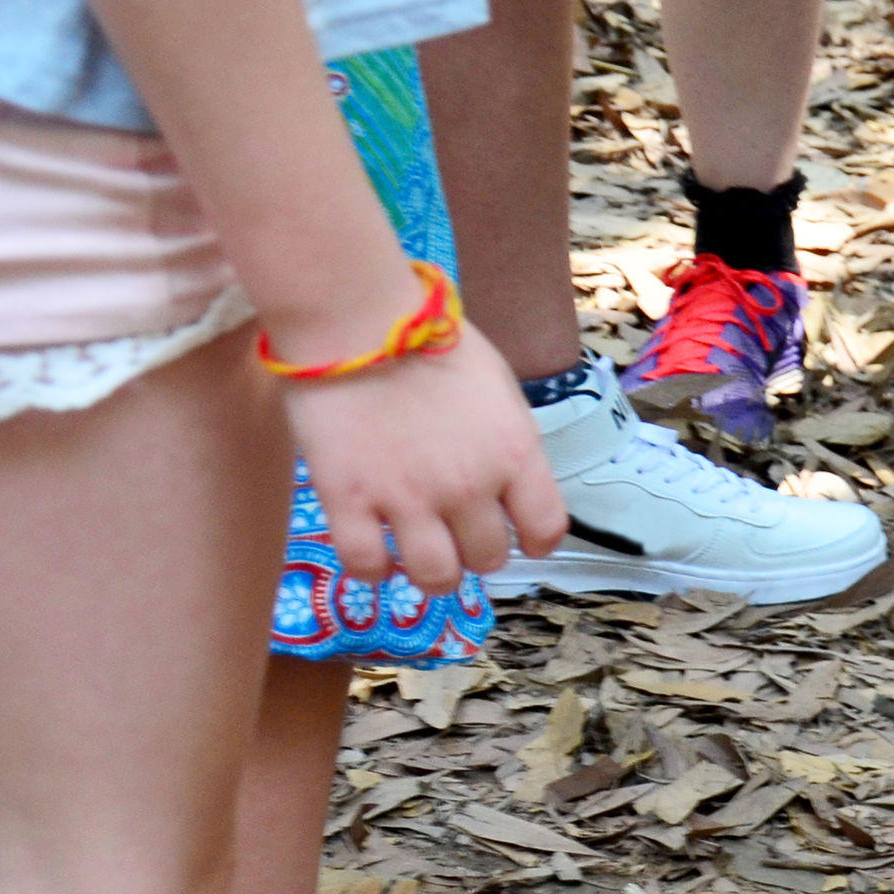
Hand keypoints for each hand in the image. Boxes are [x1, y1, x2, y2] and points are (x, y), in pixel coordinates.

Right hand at [286, 321, 563, 595]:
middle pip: (488, 558)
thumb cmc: (429, 339)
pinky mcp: (348, 498)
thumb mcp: (497, 387)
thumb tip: (508, 480)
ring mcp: (407, 497)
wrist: (356, 317)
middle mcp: (468, 486)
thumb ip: (507, 441)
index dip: (534, 541)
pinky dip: (374, 570)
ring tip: (421, 556)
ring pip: (435, 576)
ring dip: (433, 574)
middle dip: (477, 552)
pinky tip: (376, 553)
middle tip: (458, 535)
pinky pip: (366, 564)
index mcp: (514, 454)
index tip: (521, 538)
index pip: (546, 528)